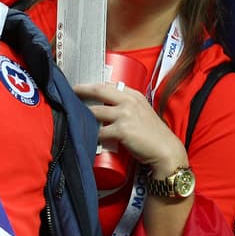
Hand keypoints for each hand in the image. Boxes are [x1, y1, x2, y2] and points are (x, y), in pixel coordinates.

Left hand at [74, 81, 188, 178]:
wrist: (165, 150)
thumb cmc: (154, 135)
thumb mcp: (142, 112)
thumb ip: (128, 107)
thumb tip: (107, 109)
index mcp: (134, 95)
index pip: (108, 85)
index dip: (92, 85)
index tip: (81, 88)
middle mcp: (129, 101)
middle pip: (98, 91)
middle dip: (81, 91)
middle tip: (69, 94)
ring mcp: (125, 115)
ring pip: (95, 112)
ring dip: (83, 117)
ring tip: (73, 119)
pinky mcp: (122, 130)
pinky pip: (99, 132)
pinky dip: (92, 136)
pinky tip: (87, 138)